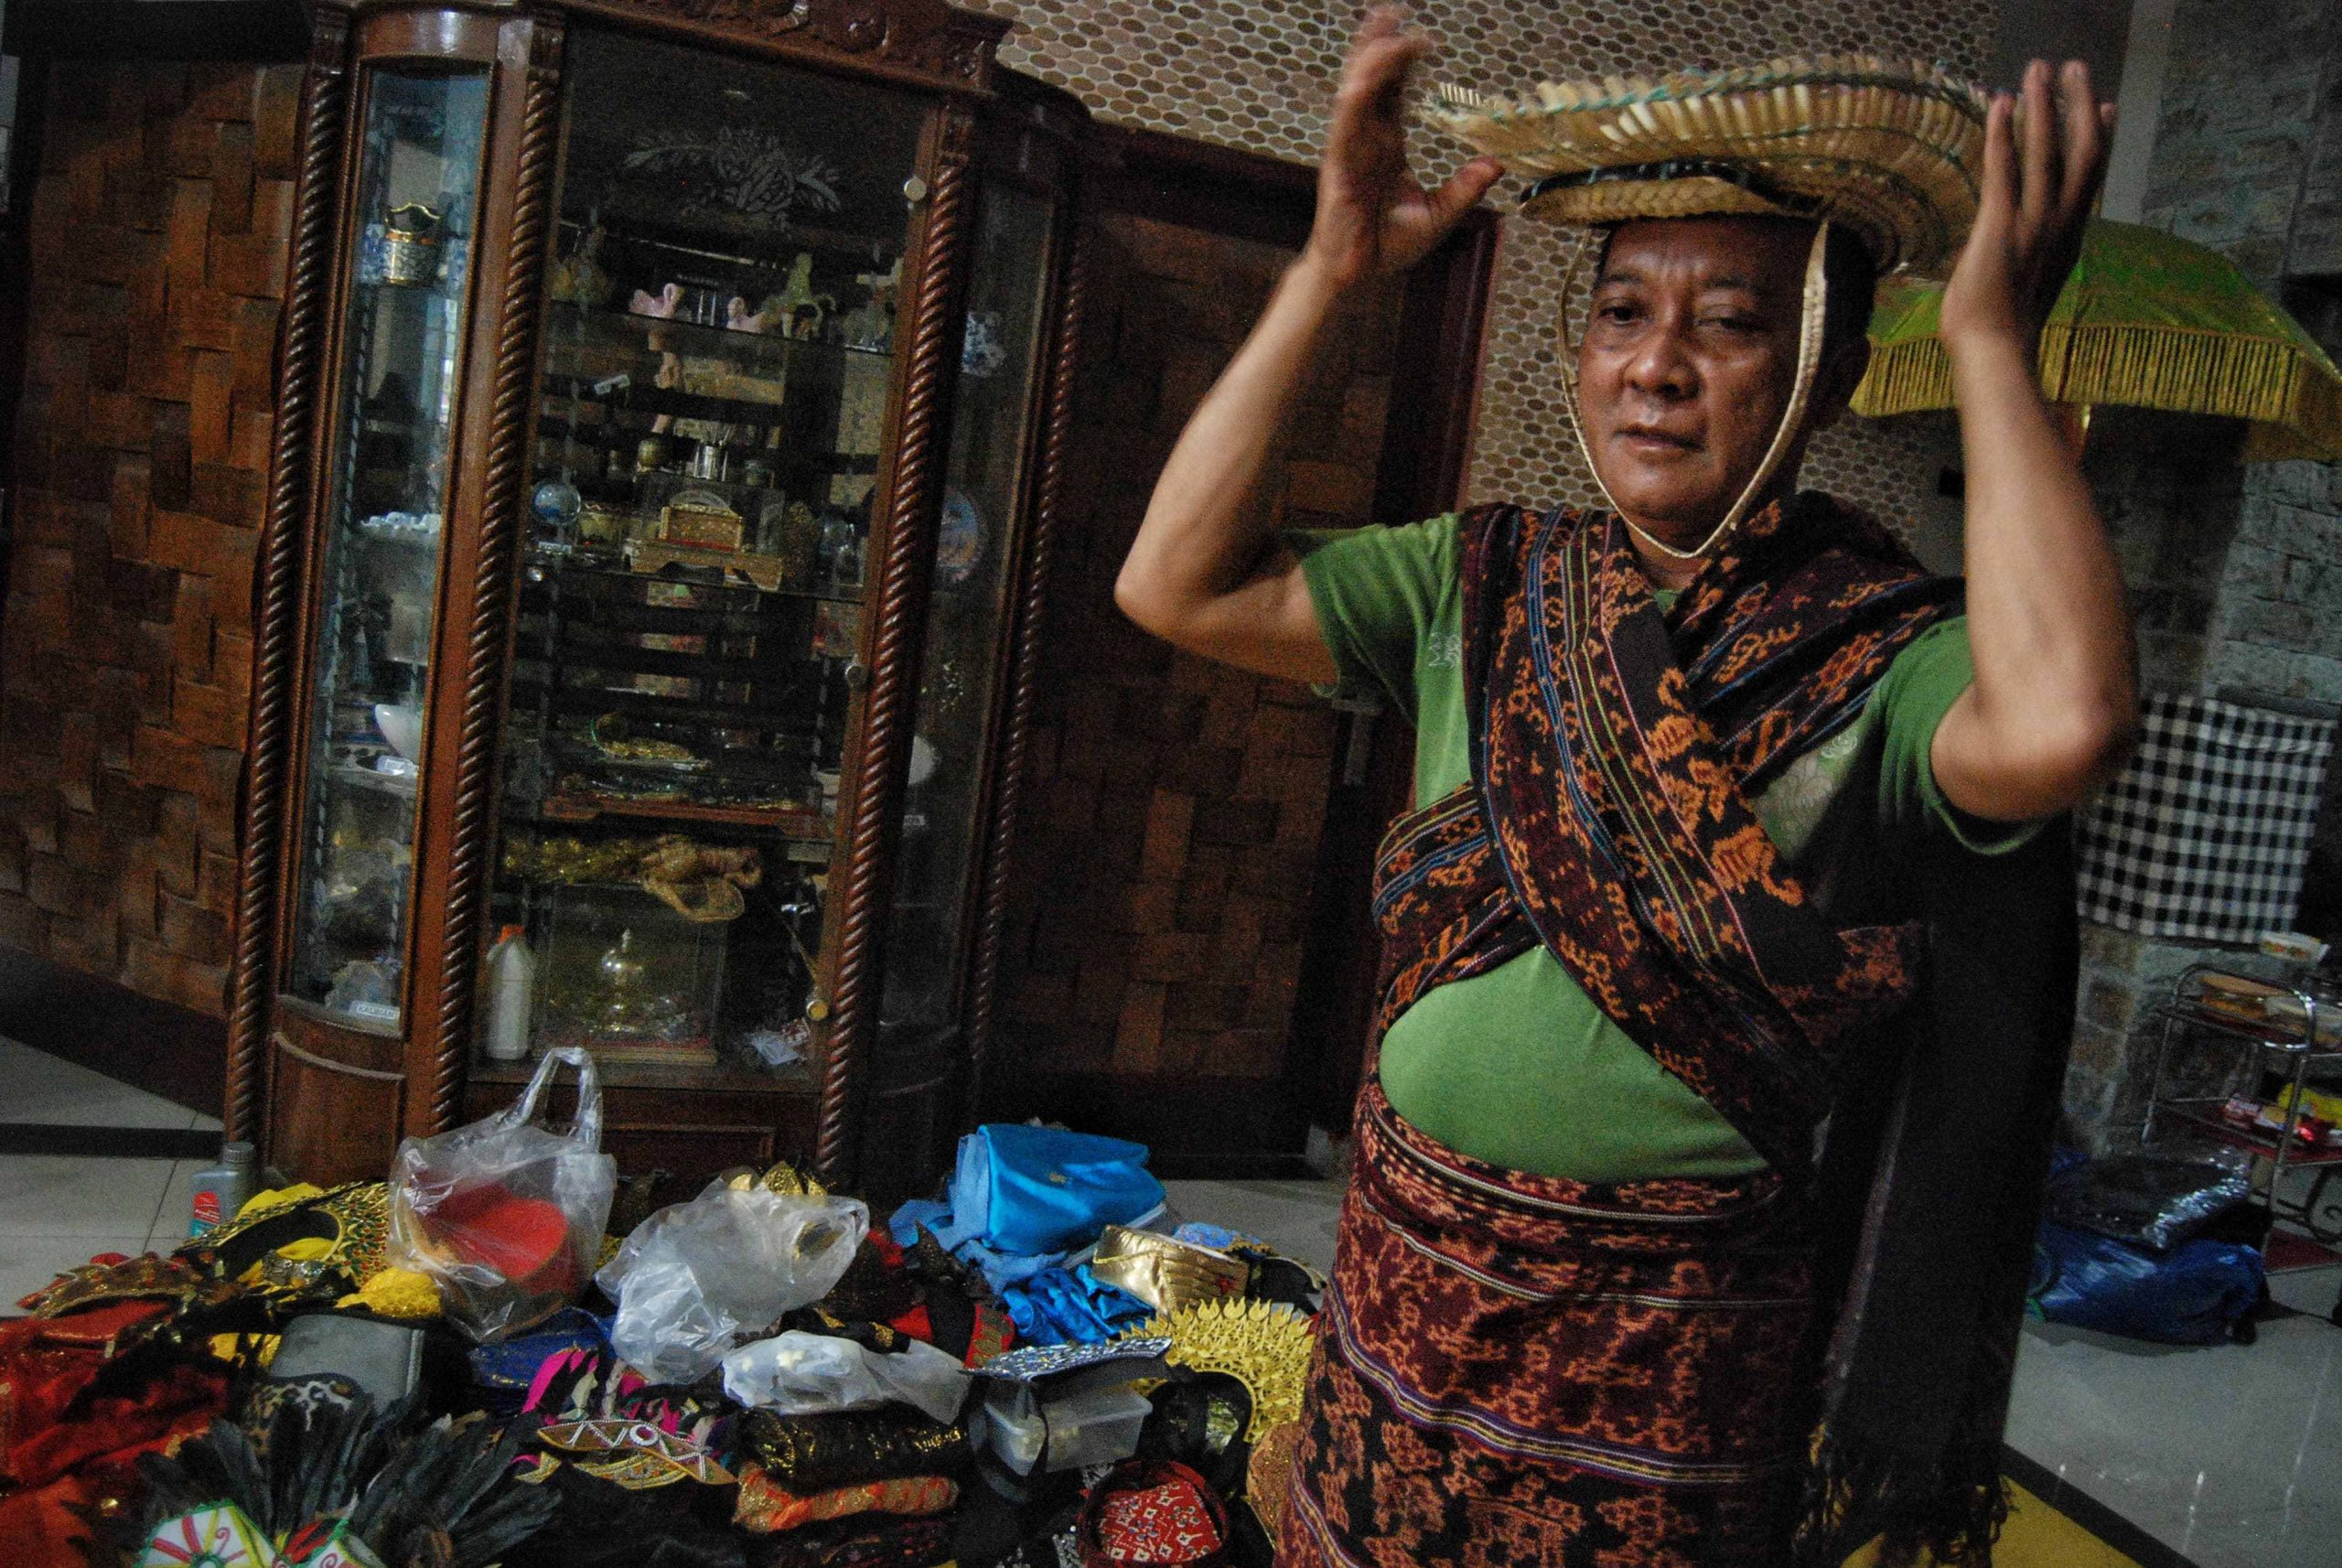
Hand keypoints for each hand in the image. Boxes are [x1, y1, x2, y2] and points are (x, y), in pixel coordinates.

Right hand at [1299, 6, 1502, 291]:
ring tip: (1385, 26)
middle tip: (1394, 8)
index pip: (1393, 91)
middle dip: (1379, 42)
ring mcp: (1350, 149)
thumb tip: (1496, 163)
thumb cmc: (1386, 245)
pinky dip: (1355, 99)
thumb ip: (1465, 188)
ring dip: (1369, 57)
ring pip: (1356, 92)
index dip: (1403, 60)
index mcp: (1385, 143)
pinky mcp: (1338, 167)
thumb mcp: (1439, 214)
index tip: (1422, 35)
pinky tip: (1365, 76)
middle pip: (1370, 79)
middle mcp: (1365, 138)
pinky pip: (1344, 126)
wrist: (1357, 275)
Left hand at [1941, 59, 2114, 354]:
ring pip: (2045, 150)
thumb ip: (2036, 263)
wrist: (1995, 355)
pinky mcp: (2000, 226)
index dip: (2100, 138)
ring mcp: (2033, 223)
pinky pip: (2004, 168)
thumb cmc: (2003, 334)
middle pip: (2082, 150)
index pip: (2090, 177)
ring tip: (2038, 68)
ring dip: (2042, 104)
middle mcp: (2059, 224)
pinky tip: (2000, 103)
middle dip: (2078, 105)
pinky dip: (2003, 133)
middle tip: (2074, 67)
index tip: (2106, 106)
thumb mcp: (2030, 290)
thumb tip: (2031, 260)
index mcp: (2069, 239)